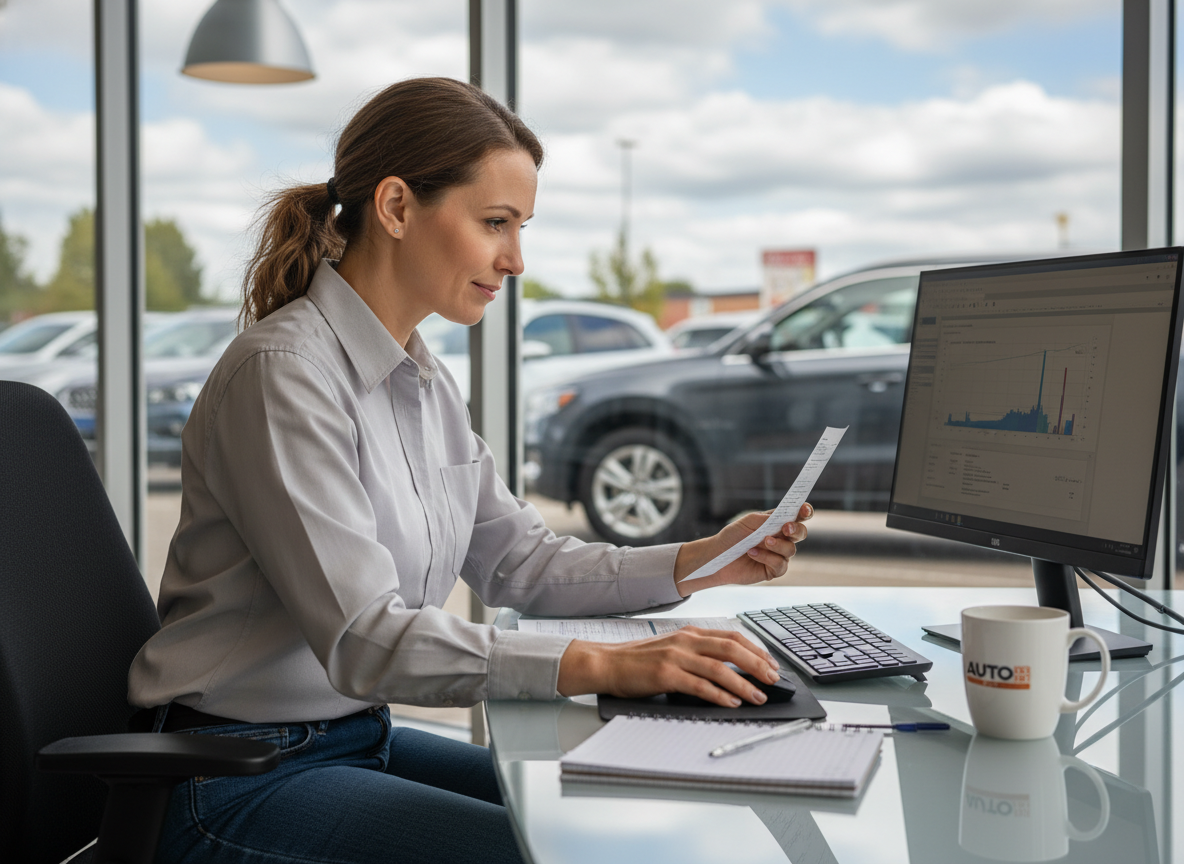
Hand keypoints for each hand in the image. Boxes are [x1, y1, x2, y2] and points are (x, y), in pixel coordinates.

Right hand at [557, 626, 782, 706]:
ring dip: (744, 683)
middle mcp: (686, 641)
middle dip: (758, 664)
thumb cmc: (639, 660)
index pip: (731, 637)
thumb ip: (697, 654)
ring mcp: (676, 657)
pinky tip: (732, 702)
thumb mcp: (672, 649)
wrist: (607, 663)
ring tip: (758, 696)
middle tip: (773, 679)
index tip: (771, 663)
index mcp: (690, 633)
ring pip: (720, 668)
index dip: (756, 650)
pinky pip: (700, 686)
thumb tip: (729, 669)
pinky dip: (720, 695)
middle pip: (732, 648)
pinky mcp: (666, 675)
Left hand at [672, 502, 812, 596]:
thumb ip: (767, 519)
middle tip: (785, 527)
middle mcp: (781, 539)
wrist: (718, 556)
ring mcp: (779, 555)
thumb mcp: (748, 522)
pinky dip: (767, 557)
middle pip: (800, 533)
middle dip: (796, 529)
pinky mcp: (773, 570)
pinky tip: (753, 553)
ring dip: (777, 545)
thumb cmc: (733, 537)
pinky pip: (780, 564)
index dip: (805, 512)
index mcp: (777, 524)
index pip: (797, 516)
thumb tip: (784, 519)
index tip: (804, 509)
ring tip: (762, 542)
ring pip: (791, 549)